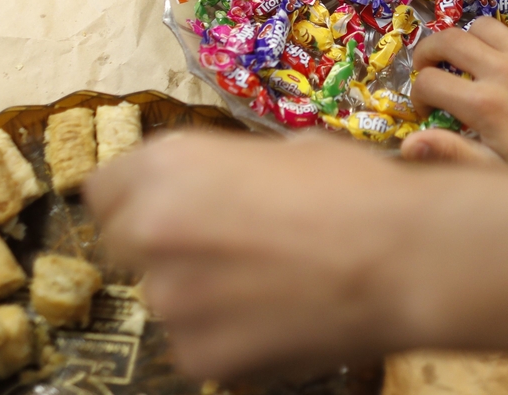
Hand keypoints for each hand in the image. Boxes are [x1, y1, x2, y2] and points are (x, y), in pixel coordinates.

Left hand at [83, 132, 420, 379]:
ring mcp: (171, 299)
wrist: (403, 256)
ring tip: (270, 285)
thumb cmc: (356, 189)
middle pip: (125, 244)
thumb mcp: (284, 151)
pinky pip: (199, 345)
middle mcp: (152, 229)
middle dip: (166, 246)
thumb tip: (221, 190)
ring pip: (167, 298)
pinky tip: (281, 317)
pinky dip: (230, 336)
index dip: (138, 197)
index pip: (105, 189)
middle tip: (226, 248)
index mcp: (167, 166)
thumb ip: (227, 172)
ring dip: (202, 294)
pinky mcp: (200, 356)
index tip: (167, 206)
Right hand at [409, 17, 507, 164]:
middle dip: (427, 52)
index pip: (429, 82)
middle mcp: (502, 71)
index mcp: (485, 105)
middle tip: (427, 68)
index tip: (427, 108)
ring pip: (479, 26)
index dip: (418, 95)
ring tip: (467, 60)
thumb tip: (407, 145)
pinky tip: (506, 59)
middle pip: (446, 40)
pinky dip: (501, 38)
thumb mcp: (499, 168)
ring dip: (465, 40)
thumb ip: (452, 153)